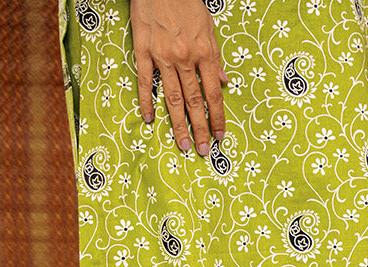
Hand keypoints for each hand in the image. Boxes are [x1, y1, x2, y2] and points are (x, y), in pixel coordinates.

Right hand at [130, 0, 227, 154]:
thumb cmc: (185, 0)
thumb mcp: (208, 26)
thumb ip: (216, 56)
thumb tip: (224, 81)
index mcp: (204, 52)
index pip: (213, 94)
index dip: (218, 117)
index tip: (221, 136)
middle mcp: (184, 58)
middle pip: (194, 102)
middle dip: (200, 129)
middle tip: (204, 151)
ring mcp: (162, 56)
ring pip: (172, 98)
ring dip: (178, 125)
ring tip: (184, 145)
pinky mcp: (143, 50)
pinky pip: (144, 81)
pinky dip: (146, 101)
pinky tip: (149, 119)